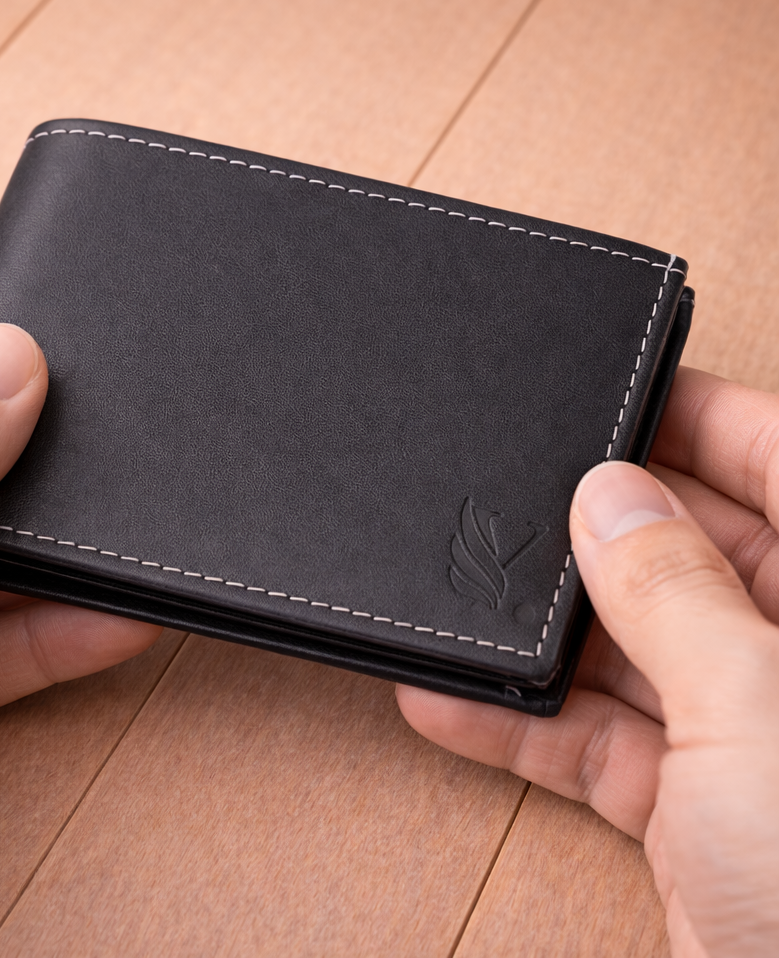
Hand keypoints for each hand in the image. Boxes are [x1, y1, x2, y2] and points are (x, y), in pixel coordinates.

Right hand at [397, 367, 778, 956]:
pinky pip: (603, 741)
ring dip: (544, 640)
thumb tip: (607, 495)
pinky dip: (527, 728)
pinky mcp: (701, 811)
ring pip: (634, 651)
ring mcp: (755, 737)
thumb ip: (675, 593)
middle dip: (597, 535)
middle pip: (692, 554)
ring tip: (466, 601)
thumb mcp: (757, 714)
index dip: (696, 419)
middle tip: (514, 499)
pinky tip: (453, 702)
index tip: (607, 391)